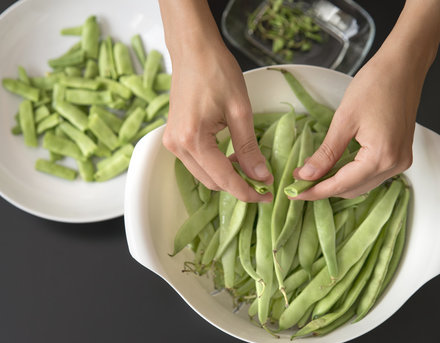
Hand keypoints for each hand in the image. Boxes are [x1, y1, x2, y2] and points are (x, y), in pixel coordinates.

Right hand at [160, 0, 272, 201]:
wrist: (193, 50)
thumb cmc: (217, 72)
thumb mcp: (240, 111)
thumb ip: (248, 148)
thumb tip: (261, 176)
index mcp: (193, 140)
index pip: (223, 179)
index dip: (247, 191)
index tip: (267, 196)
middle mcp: (177, 146)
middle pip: (211, 182)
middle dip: (238, 185)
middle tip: (263, 181)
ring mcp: (172, 142)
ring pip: (203, 174)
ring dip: (226, 176)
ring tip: (250, 167)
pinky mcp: (174, 137)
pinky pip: (196, 162)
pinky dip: (215, 165)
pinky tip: (232, 156)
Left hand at [290, 50, 418, 199]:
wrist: (404, 66)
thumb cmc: (375, 85)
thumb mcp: (343, 120)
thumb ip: (326, 153)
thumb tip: (306, 175)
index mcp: (381, 157)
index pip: (341, 185)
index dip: (314, 191)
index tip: (292, 193)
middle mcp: (394, 165)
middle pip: (352, 189)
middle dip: (324, 188)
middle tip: (298, 182)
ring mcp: (401, 161)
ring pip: (362, 185)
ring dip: (337, 183)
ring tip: (312, 176)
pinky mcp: (400, 154)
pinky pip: (372, 174)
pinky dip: (351, 175)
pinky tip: (334, 168)